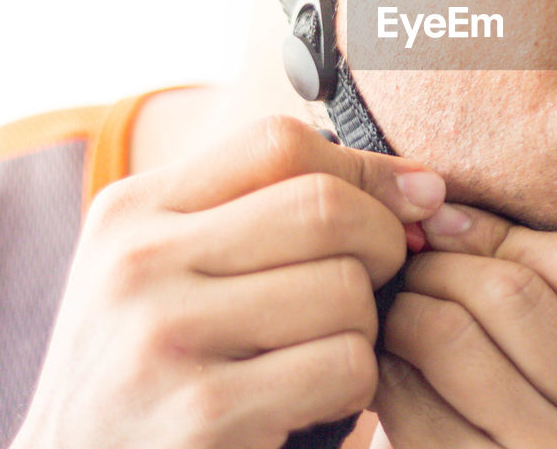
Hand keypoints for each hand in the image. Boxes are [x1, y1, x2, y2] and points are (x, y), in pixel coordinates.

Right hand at [11, 116, 449, 448]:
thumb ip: (268, 210)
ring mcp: (165, 338)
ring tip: (329, 349)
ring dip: (367, 326)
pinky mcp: (203, 414)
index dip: (364, 169)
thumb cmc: (150, 364)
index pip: (279, 143)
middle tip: (380, 282)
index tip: (404, 204)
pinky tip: (316, 401)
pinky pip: (344, 365)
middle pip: (324, 207)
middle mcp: (139, 263)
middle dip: (383, 242)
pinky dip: (355, 387)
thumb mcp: (169, 268)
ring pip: (346, 289)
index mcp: (132, 211)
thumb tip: (424, 186)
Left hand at [371, 204, 556, 447]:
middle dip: (442, 266)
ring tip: (394, 313)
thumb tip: (438, 208)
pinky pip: (411, 404)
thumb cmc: (530, 436)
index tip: (445, 226)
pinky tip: (384, 368)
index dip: (499, 233)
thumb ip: (528, 290)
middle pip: (514, 295)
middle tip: (407, 269)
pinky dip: (384, 370)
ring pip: (455, 338)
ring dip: (406, 310)